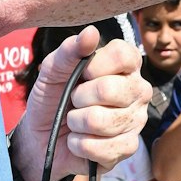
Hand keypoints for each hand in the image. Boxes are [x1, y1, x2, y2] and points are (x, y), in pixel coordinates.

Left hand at [13, 25, 151, 180]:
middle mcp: (137, 90)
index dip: (96, 65)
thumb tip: (91, 32)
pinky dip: (80, 145)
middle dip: (79, 98)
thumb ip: (70, 50)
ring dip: (76, 123)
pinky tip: (79, 140)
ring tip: (75, 121)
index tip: (82, 74)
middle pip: (110, 89)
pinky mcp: (129, 147)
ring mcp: (136, 119)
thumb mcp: (52, 71)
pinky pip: (102, 148)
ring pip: (101, 121)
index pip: (124, 56)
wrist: (42, 137)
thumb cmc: (53, 98)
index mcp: (125, 65)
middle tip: (74, 101)